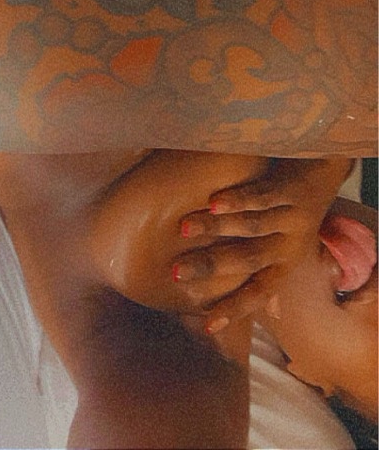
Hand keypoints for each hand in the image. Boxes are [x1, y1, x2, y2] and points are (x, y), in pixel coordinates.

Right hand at [176, 158, 352, 331]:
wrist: (321, 171)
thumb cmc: (285, 212)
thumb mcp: (277, 245)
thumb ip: (254, 266)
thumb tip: (216, 291)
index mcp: (285, 265)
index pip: (258, 293)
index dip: (233, 309)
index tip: (206, 324)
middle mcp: (290, 246)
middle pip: (249, 261)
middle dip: (211, 268)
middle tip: (176, 272)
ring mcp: (293, 218)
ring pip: (252, 226)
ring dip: (216, 228)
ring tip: (184, 229)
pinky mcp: (292, 191)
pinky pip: (262, 197)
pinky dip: (238, 200)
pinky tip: (214, 202)